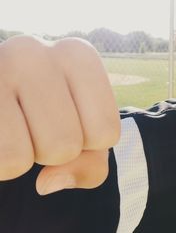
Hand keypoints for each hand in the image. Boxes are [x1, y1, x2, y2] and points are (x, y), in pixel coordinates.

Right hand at [0, 35, 119, 194]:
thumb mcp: (85, 135)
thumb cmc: (53, 116)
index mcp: (77, 55)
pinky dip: (3, 164)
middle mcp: (36, 50)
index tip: (70, 120)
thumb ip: (90, 164)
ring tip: (16, 126)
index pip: (106, 133)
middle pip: (68, 145)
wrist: (7, 99)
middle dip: (54, 151)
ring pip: (37, 153)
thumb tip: (46, 184)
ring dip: (27, 156)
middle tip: (35, 125)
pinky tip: (2, 130)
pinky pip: (7, 159)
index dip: (89, 143)